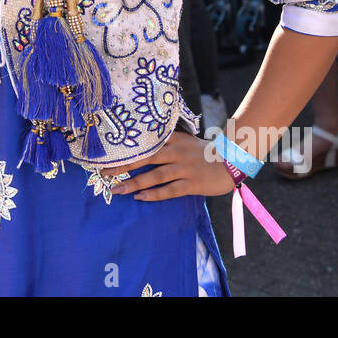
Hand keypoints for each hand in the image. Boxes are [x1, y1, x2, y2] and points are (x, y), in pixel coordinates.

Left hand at [102, 132, 235, 200]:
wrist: (234, 160)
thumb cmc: (206, 152)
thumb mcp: (186, 140)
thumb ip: (168, 142)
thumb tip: (145, 145)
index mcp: (174, 139)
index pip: (146, 141)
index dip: (126, 146)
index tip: (107, 151)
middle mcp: (176, 152)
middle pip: (145, 157)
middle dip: (122, 165)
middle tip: (103, 171)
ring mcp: (184, 168)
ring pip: (154, 175)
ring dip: (134, 183)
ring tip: (116, 189)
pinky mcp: (192, 183)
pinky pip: (170, 190)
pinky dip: (154, 194)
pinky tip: (140, 198)